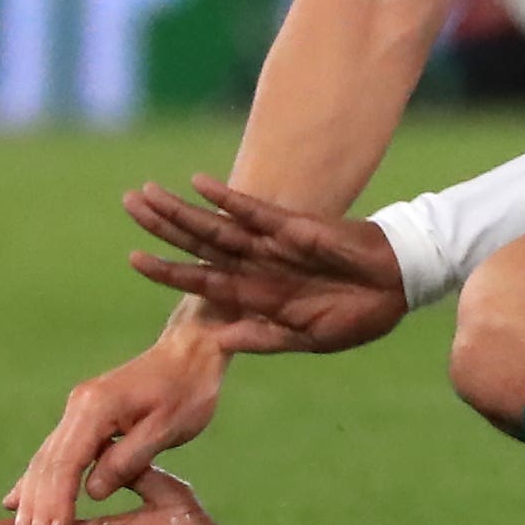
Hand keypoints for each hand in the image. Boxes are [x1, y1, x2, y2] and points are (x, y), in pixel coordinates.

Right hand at [7, 321, 227, 524]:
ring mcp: (78, 410)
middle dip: (37, 507)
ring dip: (33, 498)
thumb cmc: (188, 388)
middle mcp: (79, 407)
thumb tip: (92, 492)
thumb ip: (130, 459)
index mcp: (97, 408)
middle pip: (48, 463)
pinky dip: (39, 480)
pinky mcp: (84, 417)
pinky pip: (56, 454)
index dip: (56, 502)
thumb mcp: (168, 427)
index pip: (66, 463)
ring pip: (46, 460)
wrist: (192, 351)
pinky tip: (17, 500)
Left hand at [123, 173, 411, 357]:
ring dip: (181, 209)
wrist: (397, 287)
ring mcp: (271, 244)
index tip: (133, 258)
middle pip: (198, 243)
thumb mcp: (309, 338)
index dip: (168, 271)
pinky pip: (253, 209)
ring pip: (216, 225)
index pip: (201, 280)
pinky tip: (199, 183)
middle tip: (127, 203)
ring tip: (146, 192)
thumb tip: (219, 341)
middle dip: (162, 225)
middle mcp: (255, 266)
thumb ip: (266, 338)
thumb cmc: (356, 316)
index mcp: (256, 297)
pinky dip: (226, 197)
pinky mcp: (292, 226)